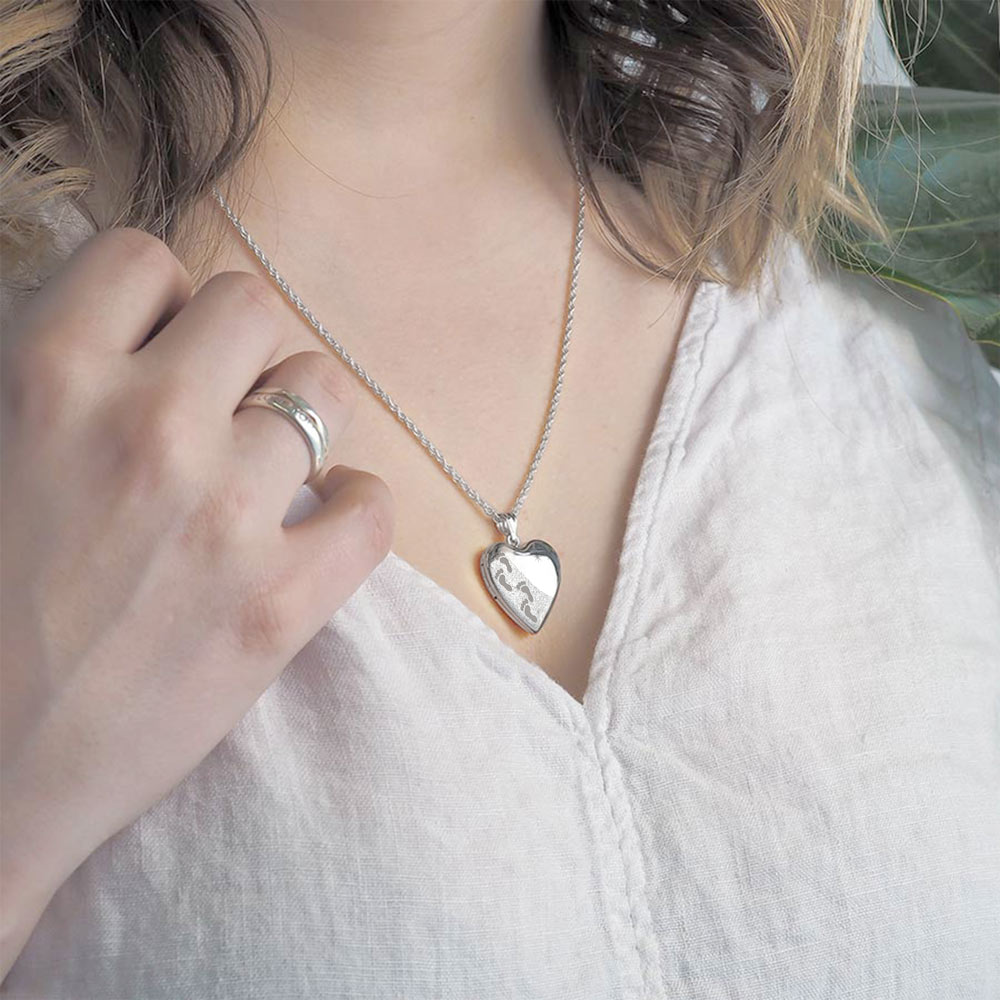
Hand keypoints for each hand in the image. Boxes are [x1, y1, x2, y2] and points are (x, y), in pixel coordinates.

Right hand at [0, 228, 393, 974]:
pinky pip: (370, 508)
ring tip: (271, 464)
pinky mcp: (281, 603)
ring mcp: (226, 517)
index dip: (154, 300)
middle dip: (238, 348)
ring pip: (322, 392)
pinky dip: (357, 505)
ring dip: (300, 419)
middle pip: (252, 307)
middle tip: (220, 403)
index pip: (143, 259)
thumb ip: (43, 377)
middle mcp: (147, 428)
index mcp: (45, 378)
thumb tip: (114, 328)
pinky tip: (327, 519)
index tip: (157, 348)